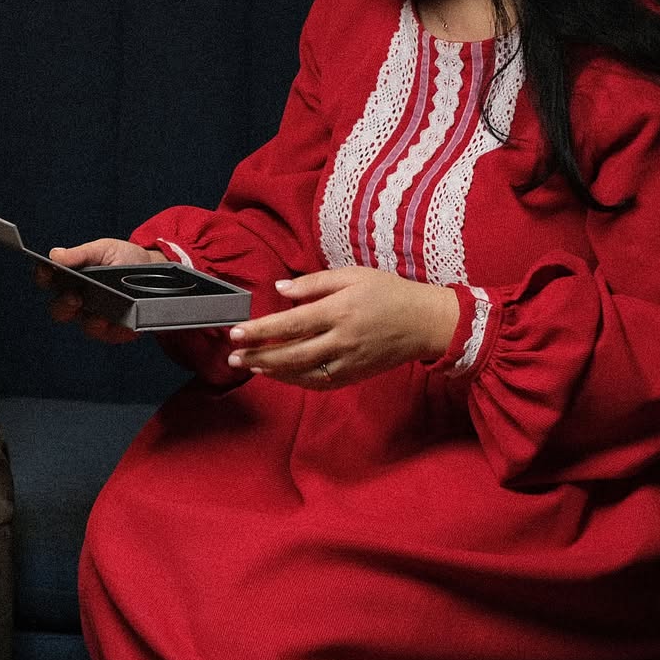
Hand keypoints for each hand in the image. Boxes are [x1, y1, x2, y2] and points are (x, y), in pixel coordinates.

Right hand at [41, 238, 166, 343]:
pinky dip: (115, 330)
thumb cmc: (123, 258)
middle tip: (75, 297)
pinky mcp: (114, 331)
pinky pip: (110, 335)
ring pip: (85, 325)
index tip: (46, 269)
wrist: (155, 270)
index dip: (43, 276)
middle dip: (64, 305)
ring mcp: (95, 317)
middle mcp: (78, 301)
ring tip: (100, 315)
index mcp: (70, 278)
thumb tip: (55, 255)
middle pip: (59, 309)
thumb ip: (81, 254)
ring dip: (90, 321)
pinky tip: (120, 323)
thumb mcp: (104, 249)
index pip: (48, 280)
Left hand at [224, 267, 458, 388]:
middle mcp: (342, 340)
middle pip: (292, 354)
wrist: (425, 322)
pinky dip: (296, 381)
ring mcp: (349, 361)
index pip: (292, 324)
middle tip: (234, 356)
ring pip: (303, 373)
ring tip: (250, 366)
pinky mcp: (354, 375)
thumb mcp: (353, 275)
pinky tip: (279, 374)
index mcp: (340, 311)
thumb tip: (280, 289)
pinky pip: (319, 383)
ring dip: (273, 372)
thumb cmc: (389, 293)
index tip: (237, 332)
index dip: (261, 330)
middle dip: (259, 357)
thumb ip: (314, 284)